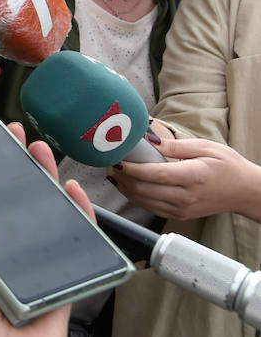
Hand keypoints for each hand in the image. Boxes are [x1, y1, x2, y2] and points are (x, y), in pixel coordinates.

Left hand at [0, 122, 88, 336]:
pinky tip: (72, 189)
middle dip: (12, 161)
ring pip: (41, 209)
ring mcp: (28, 258)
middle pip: (7, 194)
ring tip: (39, 150)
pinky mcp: (60, 273)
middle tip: (13, 133)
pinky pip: (74, 238)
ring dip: (44, 176)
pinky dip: (78, 212)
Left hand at [111, 137, 260, 221]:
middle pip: (144, 190)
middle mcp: (186, 197)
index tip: (117, 160)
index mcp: (193, 177)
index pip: (154, 175)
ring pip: (145, 201)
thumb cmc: (229, 167)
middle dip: (123, 177)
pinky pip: (152, 208)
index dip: (132, 169)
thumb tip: (149, 140)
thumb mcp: (205, 148)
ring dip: (126, 188)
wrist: (246, 192)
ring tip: (116, 173)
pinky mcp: (181, 215)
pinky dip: (137, 198)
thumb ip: (174, 146)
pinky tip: (129, 186)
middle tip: (111, 163)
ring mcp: (183, 209)